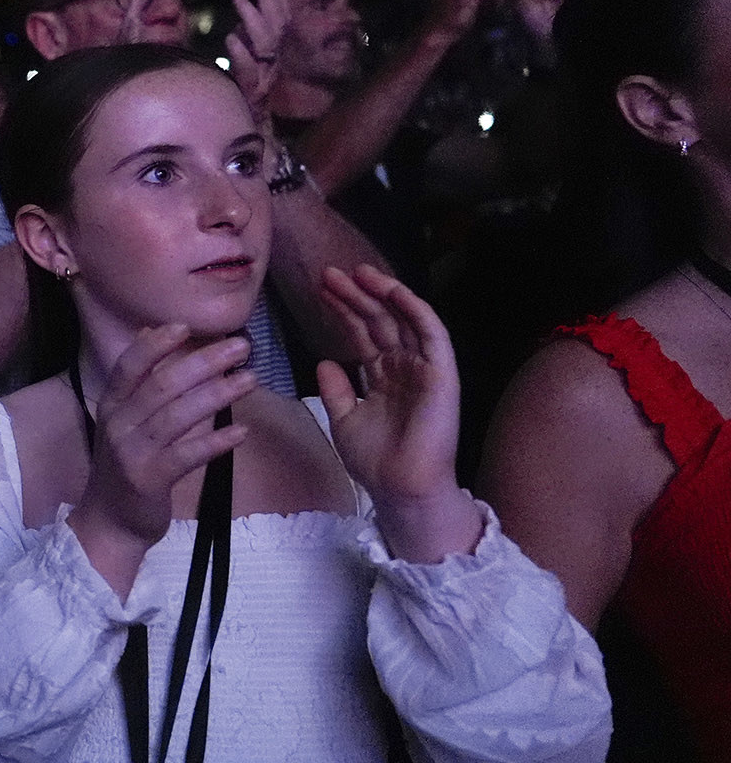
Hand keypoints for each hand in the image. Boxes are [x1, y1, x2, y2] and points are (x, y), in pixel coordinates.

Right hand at [74, 326, 256, 547]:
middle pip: (162, 386)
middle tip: (241, 347)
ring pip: (178, 416)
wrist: (109, 523)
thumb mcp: (123, 421)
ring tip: (250, 381)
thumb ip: (138, 381)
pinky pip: (188, 456)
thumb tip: (149, 332)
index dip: (156, 344)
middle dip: (204, 363)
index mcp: (112, 406)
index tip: (187, 326)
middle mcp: (118, 425)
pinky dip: (215, 442)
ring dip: (218, 396)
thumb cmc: (124, 466)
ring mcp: (132, 453)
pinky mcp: (150, 480)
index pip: (130, 366)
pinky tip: (241, 432)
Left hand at [227, 0, 288, 109]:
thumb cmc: (246, 92)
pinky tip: (231, 39)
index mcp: (276, 52)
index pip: (283, 19)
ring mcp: (264, 74)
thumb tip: (242, 16)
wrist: (252, 128)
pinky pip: (248, 70)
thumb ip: (250, 38)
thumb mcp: (249, 59)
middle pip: (276, 26)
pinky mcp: (251, 90)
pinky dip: (240, 53)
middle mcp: (274, 60)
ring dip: (251, 18)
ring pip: (264, 43)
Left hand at [313, 265, 474, 558]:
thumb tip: (325, 361)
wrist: (400, 489)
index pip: (361, 334)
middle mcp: (404, 369)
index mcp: (382, 378)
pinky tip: (393, 290)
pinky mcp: (442, 375)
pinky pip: (432, 335)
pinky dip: (415, 310)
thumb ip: (336, 390)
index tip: (319, 290)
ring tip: (355, 273)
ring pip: (403, 320)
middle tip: (328, 273)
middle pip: (379, 321)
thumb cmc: (376, 462)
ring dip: (382, 294)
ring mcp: (424, 370)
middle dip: (355, 296)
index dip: (342, 310)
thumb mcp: (345, 420)